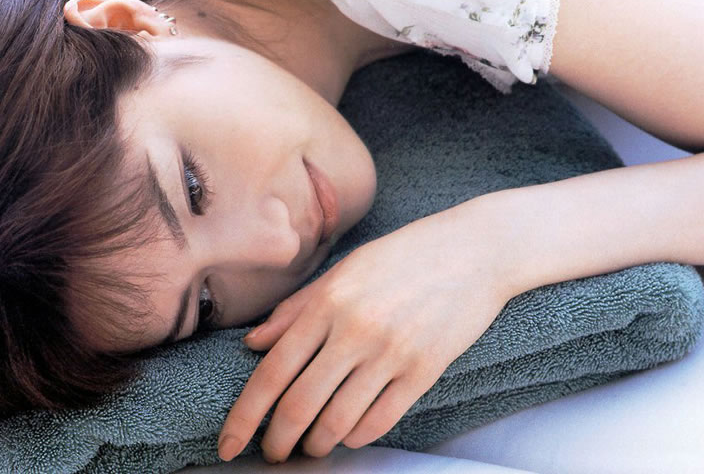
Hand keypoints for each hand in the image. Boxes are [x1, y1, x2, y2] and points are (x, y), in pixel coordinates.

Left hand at [216, 205, 507, 463]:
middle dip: (277, 441)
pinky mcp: (424, 370)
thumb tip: (254, 343)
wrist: (476, 250)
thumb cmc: (405, 255)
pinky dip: (356, 436)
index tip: (228, 442)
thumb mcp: (345, 269)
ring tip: (310, 445)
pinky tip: (349, 432)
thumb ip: (297, 308)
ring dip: (316, 444)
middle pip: (299, 406)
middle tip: (271, 453)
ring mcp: (391, 352)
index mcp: (328, 302)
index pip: (272, 372)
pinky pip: (380, 420)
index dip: (244, 416)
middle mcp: (355, 329)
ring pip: (338, 422)